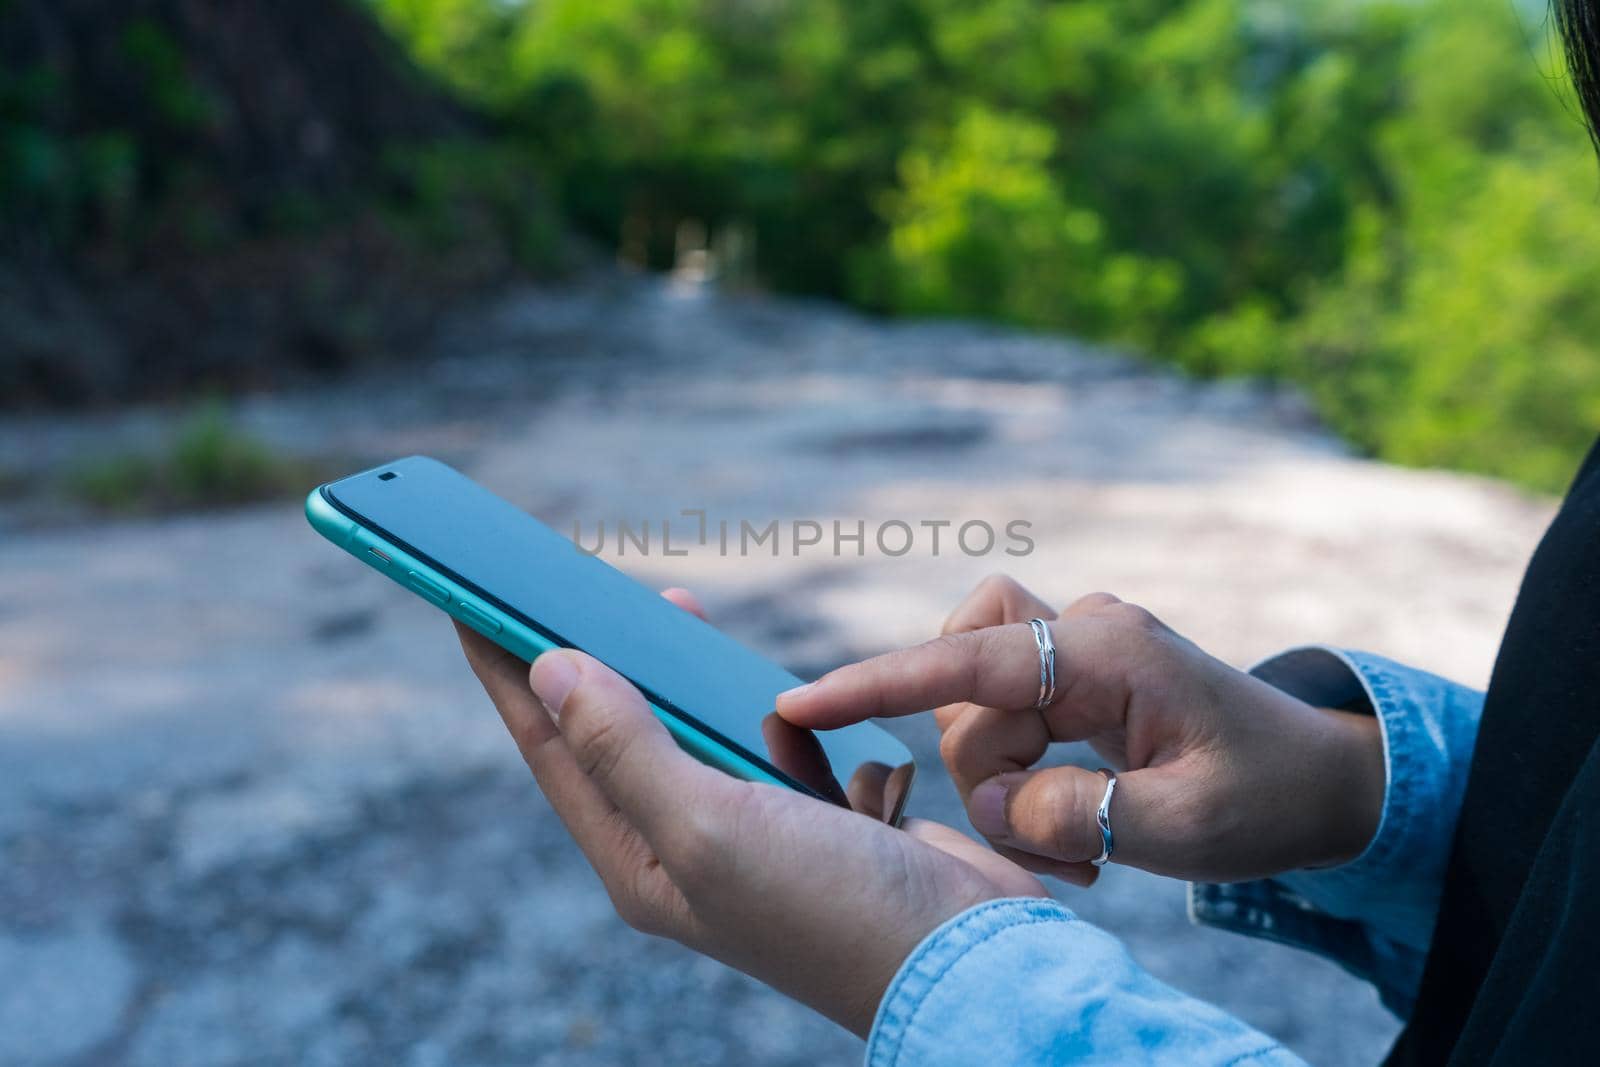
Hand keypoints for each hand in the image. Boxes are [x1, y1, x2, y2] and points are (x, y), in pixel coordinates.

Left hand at [455, 588, 1044, 1036]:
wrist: (970, 959)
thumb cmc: (833, 910)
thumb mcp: (708, 828)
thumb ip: (626, 749)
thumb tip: (551, 670)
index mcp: (639, 862)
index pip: (553, 749)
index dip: (508, 671)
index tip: (470, 597)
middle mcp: (682, 845)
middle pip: (614, 732)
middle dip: (587, 657)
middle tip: (562, 582)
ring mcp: (747, 828)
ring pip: (689, 728)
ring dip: (673, 669)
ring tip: (663, 608)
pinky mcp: (808, 809)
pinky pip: (760, 735)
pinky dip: (753, 698)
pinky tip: (756, 676)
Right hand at [777, 576, 1384, 885]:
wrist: (1323, 778)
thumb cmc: (1268, 797)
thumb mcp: (1186, 828)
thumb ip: (1074, 814)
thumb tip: (989, 800)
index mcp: (1108, 652)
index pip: (968, 662)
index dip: (876, 685)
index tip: (800, 706)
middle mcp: (1081, 631)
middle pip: (965, 695)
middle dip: (989, 782)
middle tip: (1066, 857)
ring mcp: (1075, 647)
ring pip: (974, 701)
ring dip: (1000, 778)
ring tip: (1075, 843)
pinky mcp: (1073, 673)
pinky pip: (1002, 710)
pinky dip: (1012, 768)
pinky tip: (1065, 818)